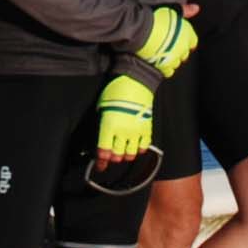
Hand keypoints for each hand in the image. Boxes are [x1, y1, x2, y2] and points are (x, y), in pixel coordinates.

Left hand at [90, 74, 163, 190]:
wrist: (136, 81)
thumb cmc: (115, 91)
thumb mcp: (102, 107)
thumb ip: (102, 124)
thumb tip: (102, 138)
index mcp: (109, 125)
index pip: (104, 151)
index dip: (101, 161)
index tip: (100, 166)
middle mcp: (123, 131)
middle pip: (117, 155)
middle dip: (113, 159)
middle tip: (111, 158)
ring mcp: (136, 131)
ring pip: (131, 154)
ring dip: (125, 156)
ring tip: (122, 152)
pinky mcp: (147, 128)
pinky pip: (144, 146)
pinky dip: (139, 150)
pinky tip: (135, 148)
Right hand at [124, 3, 199, 86]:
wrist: (141, 30)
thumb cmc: (154, 18)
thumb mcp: (171, 10)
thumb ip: (185, 11)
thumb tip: (196, 8)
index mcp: (188, 34)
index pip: (193, 42)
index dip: (186, 41)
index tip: (179, 40)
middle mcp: (183, 48)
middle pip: (185, 53)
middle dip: (178, 50)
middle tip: (167, 45)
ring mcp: (174, 58)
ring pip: (176, 63)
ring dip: (171, 60)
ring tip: (161, 53)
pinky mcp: (164, 67)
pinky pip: (168, 72)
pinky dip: (164, 68)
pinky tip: (158, 61)